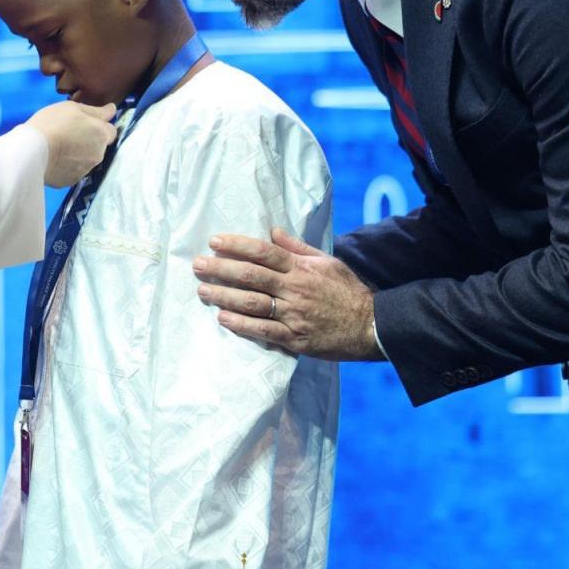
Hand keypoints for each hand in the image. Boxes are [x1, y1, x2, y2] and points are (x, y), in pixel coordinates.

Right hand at [25, 102, 116, 186]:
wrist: (31, 152)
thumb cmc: (52, 124)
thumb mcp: (73, 107)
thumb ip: (95, 111)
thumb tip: (112, 110)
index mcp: (101, 134)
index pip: (111, 131)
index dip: (99, 126)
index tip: (86, 123)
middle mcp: (99, 154)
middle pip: (99, 146)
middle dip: (90, 140)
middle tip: (69, 133)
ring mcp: (86, 170)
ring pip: (87, 159)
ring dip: (79, 153)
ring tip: (60, 147)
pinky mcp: (72, 181)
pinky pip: (74, 171)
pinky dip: (68, 165)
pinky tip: (55, 159)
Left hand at [194, 227, 383, 360]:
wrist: (371, 326)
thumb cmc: (348, 291)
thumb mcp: (327, 262)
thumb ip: (298, 247)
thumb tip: (273, 230)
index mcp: (302, 268)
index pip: (264, 252)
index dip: (237, 245)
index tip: (215, 241)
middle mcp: (295, 289)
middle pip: (251, 275)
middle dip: (221, 269)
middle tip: (197, 265)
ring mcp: (294, 315)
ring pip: (252, 303)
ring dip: (224, 295)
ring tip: (202, 290)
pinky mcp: (295, 339)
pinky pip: (263, 330)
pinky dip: (241, 324)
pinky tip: (222, 318)